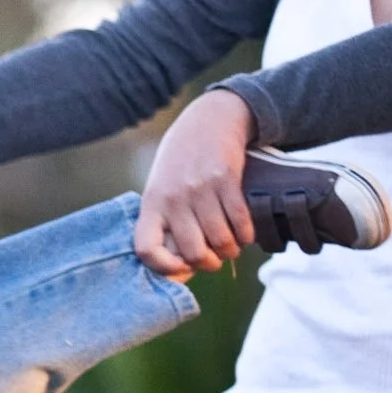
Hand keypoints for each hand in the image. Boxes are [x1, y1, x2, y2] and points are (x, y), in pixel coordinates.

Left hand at [136, 88, 255, 277]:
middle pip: (193, 252)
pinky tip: (244, 233)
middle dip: (208, 264)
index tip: (179, 267)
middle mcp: (173, 197)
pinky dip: (246, 235)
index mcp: (152, 203)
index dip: (162, 268)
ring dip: (230, 251)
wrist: (209, 120)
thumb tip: (182, 273)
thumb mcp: (162, 189)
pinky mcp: (227, 179)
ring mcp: (200, 188)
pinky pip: (240, 222)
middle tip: (214, 259)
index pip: (146, 248)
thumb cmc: (182, 164)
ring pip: (221, 241)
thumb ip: (167, 226)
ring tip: (230, 246)